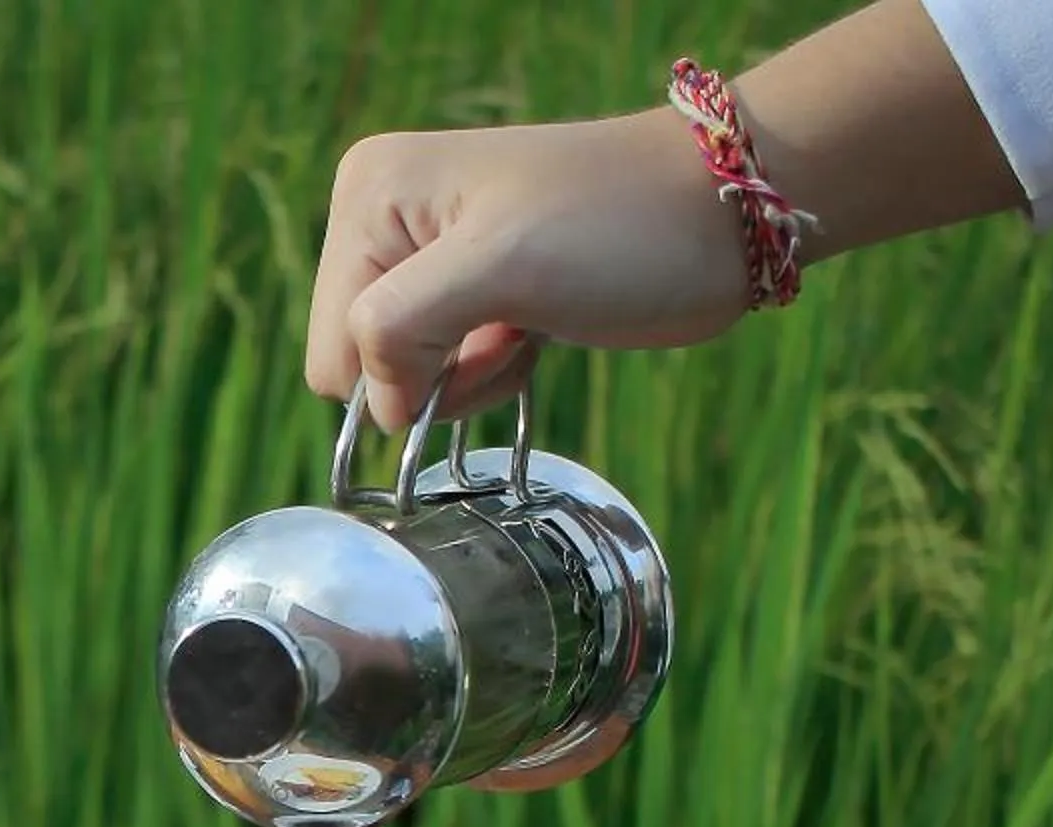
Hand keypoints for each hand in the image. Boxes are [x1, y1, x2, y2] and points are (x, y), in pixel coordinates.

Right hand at [305, 110, 750, 434]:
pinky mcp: (473, 292)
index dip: (403, 369)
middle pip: (363, 364)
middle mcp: (385, 221)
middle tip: (507, 329)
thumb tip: (374, 404)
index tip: (479, 333)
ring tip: (527, 325)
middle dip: (436, 372)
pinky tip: (536, 332)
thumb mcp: (499, 266)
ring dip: (471, 376)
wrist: (719, 215)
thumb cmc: (617, 226)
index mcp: (369, 195)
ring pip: (406, 379)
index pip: (334, 345)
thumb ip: (403, 327)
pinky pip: (445, 373)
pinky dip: (491, 371)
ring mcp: (428, 259)